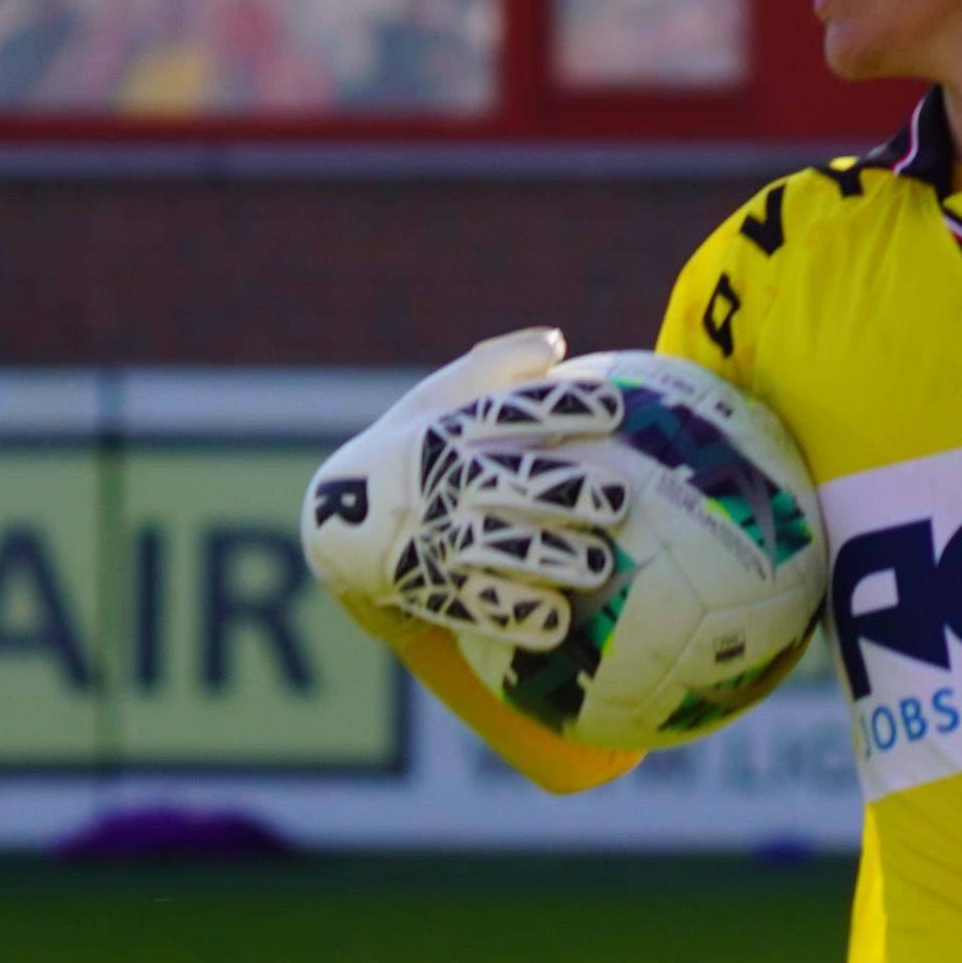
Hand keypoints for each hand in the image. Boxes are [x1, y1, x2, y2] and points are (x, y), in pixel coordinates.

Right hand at [301, 328, 629, 651]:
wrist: (343, 528)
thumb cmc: (413, 449)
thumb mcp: (436, 400)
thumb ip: (495, 367)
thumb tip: (554, 341)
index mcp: (447, 430)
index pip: (510, 413)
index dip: (563, 409)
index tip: (616, 408)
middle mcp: (443, 484)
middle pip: (511, 484)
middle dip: (565, 491)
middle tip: (619, 497)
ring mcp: (436, 540)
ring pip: (500, 551)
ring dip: (550, 558)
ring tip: (599, 564)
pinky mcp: (436, 591)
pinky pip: (480, 608)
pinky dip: (517, 616)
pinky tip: (559, 621)